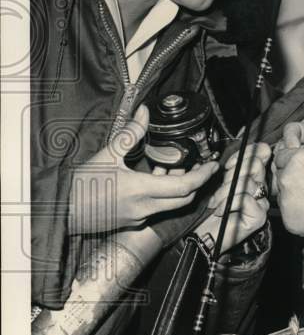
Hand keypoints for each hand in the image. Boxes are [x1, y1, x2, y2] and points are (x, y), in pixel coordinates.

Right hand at [68, 105, 219, 234]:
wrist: (59, 212)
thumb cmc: (79, 186)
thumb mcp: (106, 155)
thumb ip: (130, 134)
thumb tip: (144, 113)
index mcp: (141, 191)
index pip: (185, 187)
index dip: (203, 176)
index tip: (212, 165)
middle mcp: (144, 208)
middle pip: (184, 199)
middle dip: (196, 182)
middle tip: (200, 166)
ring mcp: (138, 218)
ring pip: (171, 205)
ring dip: (178, 188)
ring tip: (173, 168)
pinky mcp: (132, 222)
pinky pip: (156, 209)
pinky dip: (162, 195)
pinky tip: (153, 179)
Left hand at [196, 141, 270, 253]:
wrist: (206, 236)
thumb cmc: (213, 209)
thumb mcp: (223, 181)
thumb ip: (234, 167)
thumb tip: (242, 150)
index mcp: (255, 176)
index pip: (262, 153)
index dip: (245, 154)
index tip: (229, 165)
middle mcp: (262, 188)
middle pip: (255, 165)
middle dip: (232, 174)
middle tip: (221, 187)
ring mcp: (263, 203)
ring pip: (246, 183)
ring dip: (224, 192)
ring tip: (216, 203)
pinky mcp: (259, 217)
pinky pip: (244, 199)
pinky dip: (228, 204)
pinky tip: (221, 211)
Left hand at [273, 122, 303, 236]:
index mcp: (298, 159)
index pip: (281, 154)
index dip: (292, 158)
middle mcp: (287, 178)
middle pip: (280, 173)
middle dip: (291, 174)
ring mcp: (286, 200)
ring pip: (282, 192)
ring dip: (292, 192)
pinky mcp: (288, 219)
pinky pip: (288, 210)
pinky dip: (296, 209)